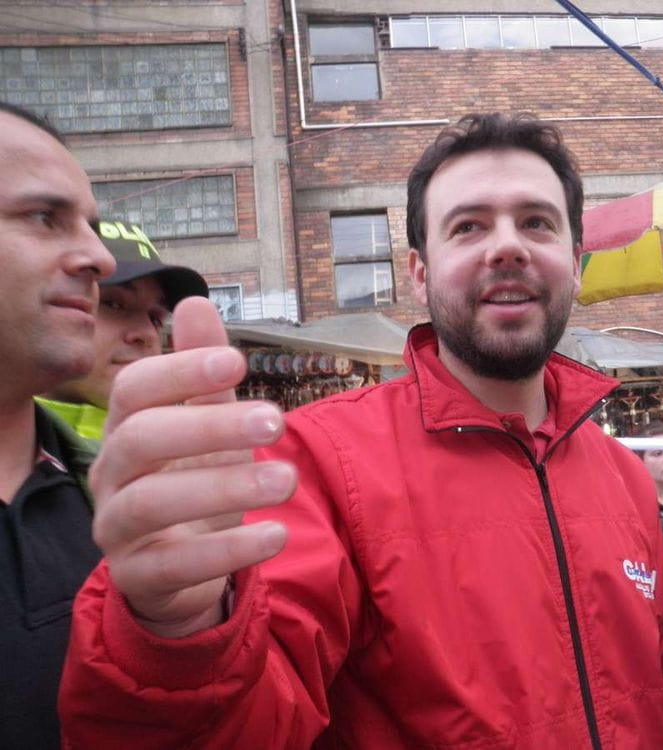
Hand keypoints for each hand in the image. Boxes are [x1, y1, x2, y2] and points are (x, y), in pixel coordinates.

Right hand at [89, 297, 295, 637]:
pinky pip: (173, 565)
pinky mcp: (139, 577)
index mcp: (127, 428)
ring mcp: (117, 529)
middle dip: (209, 425)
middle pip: (140, 439)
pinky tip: (276, 535)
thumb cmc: (193, 480)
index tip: (238, 363)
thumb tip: (195, 300)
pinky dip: (228, 551)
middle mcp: (111, 475)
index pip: (133, 389)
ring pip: (150, 503)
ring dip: (225, 487)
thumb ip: (203, 374)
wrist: (178, 569)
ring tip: (287, 478)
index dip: (181, 371)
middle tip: (276, 418)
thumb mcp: (205, 424)